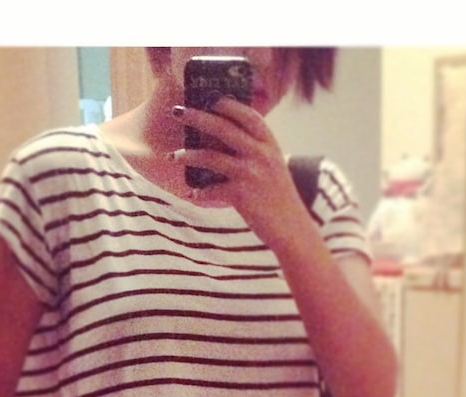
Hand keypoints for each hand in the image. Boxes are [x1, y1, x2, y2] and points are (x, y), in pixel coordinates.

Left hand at [171, 99, 304, 247]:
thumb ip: (257, 153)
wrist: (292, 229)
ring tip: (172, 156)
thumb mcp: (275, 168)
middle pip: (223, 128)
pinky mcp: (242, 195)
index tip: (210, 98)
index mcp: (270, 145)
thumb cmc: (280, 200)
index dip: (228, 104)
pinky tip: (192, 194)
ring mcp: (250, 174)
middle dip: (197, 117)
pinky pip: (212, 189)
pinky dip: (199, 192)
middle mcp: (260, 155)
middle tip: (177, 112)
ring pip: (211, 156)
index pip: (248, 115)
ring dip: (188, 155)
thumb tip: (227, 144)